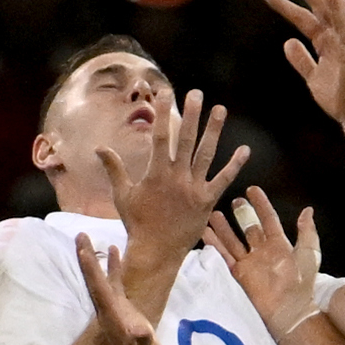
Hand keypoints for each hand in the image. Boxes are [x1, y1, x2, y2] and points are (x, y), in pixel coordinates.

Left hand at [72, 235, 163, 344]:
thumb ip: (144, 341)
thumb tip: (139, 330)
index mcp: (112, 317)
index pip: (98, 289)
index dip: (91, 270)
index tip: (81, 250)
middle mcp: (107, 310)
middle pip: (93, 280)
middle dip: (86, 257)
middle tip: (79, 234)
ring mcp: (113, 308)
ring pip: (101, 279)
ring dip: (95, 259)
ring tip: (89, 237)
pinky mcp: (121, 307)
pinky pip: (114, 281)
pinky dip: (113, 266)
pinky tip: (113, 250)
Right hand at [91, 86, 240, 272]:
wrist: (156, 252)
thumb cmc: (137, 224)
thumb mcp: (123, 195)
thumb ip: (114, 169)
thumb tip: (99, 147)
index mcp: (156, 174)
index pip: (160, 136)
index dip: (162, 113)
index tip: (165, 92)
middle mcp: (176, 178)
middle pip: (185, 139)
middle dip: (191, 114)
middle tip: (196, 93)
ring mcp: (194, 189)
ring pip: (206, 154)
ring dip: (214, 131)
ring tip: (220, 109)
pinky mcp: (208, 202)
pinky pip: (223, 180)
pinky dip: (235, 165)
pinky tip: (244, 150)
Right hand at [201, 185, 325, 336]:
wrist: (288, 309)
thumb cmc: (301, 281)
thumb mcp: (308, 253)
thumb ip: (307, 232)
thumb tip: (307, 210)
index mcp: (279, 244)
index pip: (268, 219)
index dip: (261, 204)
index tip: (252, 190)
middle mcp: (262, 251)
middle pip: (248, 228)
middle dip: (241, 214)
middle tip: (233, 200)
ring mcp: (249, 263)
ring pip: (233, 240)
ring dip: (223, 228)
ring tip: (212, 213)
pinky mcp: (238, 274)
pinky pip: (224, 256)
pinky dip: (214, 245)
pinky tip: (205, 232)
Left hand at [263, 0, 344, 135]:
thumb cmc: (339, 99)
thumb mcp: (313, 78)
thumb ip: (301, 60)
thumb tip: (287, 41)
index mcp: (327, 44)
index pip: (305, 20)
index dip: (287, 6)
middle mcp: (337, 38)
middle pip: (318, 7)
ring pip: (334, 9)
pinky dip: (340, 7)